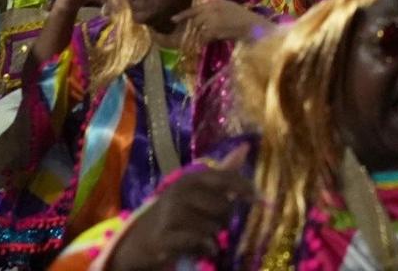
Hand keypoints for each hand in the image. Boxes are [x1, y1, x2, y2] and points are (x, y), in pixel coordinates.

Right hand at [110, 153, 249, 270]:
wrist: (138, 239)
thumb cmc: (175, 213)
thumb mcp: (197, 191)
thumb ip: (223, 173)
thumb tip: (246, 148)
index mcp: (191, 178)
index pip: (226, 178)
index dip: (245, 188)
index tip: (259, 199)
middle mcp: (181, 191)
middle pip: (224, 207)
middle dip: (224, 220)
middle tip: (213, 225)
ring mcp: (171, 213)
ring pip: (213, 227)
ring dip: (213, 238)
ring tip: (201, 237)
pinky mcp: (165, 236)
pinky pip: (199, 242)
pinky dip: (204, 249)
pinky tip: (200, 248)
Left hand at [174, 0, 264, 44]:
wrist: (251, 26)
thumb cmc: (242, 15)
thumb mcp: (230, 4)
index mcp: (214, 3)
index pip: (195, 9)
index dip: (183, 14)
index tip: (172, 19)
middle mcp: (211, 11)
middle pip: (196, 21)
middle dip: (194, 28)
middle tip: (194, 34)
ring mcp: (212, 21)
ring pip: (200, 30)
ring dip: (200, 36)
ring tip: (201, 41)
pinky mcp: (215, 31)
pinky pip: (205, 37)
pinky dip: (204, 42)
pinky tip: (206, 44)